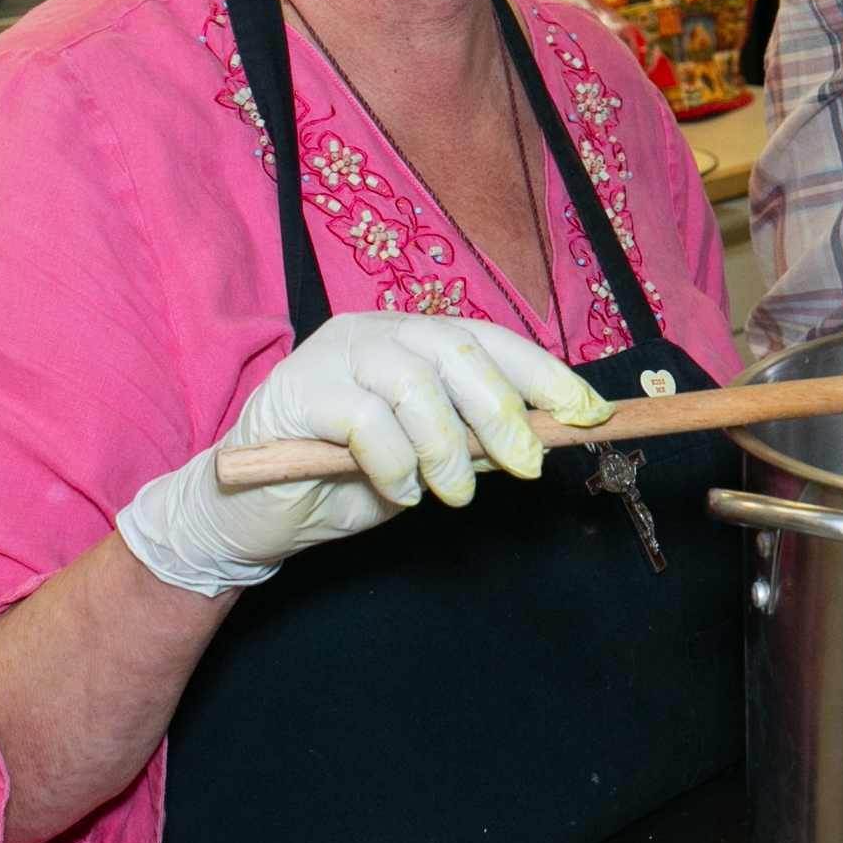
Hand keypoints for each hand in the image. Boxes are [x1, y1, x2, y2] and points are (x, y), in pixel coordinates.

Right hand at [115, 314, 612, 596]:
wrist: (253, 510)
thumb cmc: (348, 479)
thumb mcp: (429, 458)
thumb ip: (475, 439)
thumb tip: (545, 435)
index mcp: (415, 338)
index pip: (492, 340)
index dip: (545, 375)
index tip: (589, 414)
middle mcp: (376, 332)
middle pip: (458, 352)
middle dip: (504, 413)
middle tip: (526, 465)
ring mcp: (333, 356)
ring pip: (414, 384)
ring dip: (446, 449)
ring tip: (449, 492)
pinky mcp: (297, 391)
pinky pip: (366, 421)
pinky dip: (395, 464)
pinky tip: (396, 492)